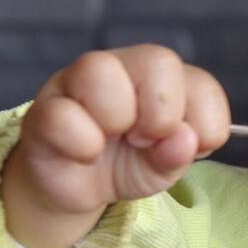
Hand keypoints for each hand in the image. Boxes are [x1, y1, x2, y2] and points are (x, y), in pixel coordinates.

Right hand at [1, 45, 230, 247]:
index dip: (203, 123)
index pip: (201, 82)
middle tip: (145, 140)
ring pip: (100, 69)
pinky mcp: (44, 109)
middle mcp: (123, 67)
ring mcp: (78, 81)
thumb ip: (178, 155)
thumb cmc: (128, 162)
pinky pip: (63, 115)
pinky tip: (85, 154)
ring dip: (117, 118)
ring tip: (110, 140)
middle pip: (158, 59)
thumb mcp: (163, 167)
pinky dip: (82, 144)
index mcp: (163, 77)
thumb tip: (185, 140)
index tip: (184, 145)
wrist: (77, 187)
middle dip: (162, 115)